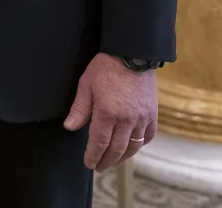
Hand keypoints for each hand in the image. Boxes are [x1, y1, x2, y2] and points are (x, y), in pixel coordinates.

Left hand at [64, 53, 158, 170]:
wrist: (132, 54)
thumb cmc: (105, 67)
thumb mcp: (85, 85)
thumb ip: (79, 109)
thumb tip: (69, 127)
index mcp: (108, 113)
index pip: (99, 143)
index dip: (93, 155)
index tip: (89, 163)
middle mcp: (127, 119)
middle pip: (116, 149)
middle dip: (106, 160)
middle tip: (99, 166)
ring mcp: (142, 118)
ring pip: (133, 146)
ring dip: (122, 157)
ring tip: (113, 161)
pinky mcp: (152, 114)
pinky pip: (147, 136)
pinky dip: (139, 145)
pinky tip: (132, 147)